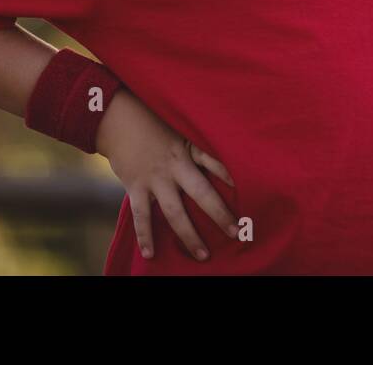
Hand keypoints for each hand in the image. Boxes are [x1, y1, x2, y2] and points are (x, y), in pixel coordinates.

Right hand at [95, 89, 237, 260]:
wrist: (118, 117)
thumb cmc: (155, 123)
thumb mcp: (182, 127)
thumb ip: (200, 146)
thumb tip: (226, 162)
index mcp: (190, 147)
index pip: (217, 162)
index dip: (233, 176)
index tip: (254, 190)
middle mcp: (175, 164)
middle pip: (202, 193)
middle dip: (219, 214)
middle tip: (236, 233)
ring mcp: (155, 177)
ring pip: (174, 212)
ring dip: (189, 235)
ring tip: (203, 255)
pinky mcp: (136, 186)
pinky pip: (142, 215)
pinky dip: (146, 235)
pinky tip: (150, 254)